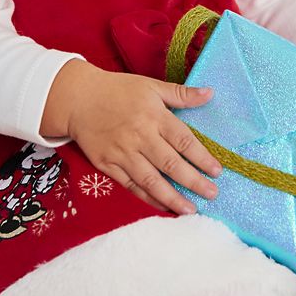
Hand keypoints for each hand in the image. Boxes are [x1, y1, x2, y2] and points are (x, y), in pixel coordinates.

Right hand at [41, 59, 221, 215]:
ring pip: (151, 180)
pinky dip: (147, 198)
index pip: (183, 140)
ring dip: (172, 197)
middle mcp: (140, 136)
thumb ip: (181, 94)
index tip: (217, 171)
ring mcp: (123, 153)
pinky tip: (163, 207)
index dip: (202, 158)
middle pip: (170, 164)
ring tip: (190, 210)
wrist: (78, 98)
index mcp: (154, 116)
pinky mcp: (108, 165)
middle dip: (193, 181)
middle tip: (212, 194)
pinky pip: (131, 185)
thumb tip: (210, 93)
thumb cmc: (118, 90)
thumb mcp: (151, 85)